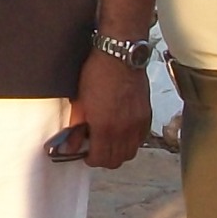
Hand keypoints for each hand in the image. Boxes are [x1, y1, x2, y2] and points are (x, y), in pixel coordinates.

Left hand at [70, 47, 151, 168]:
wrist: (120, 56)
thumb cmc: (98, 74)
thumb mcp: (80, 101)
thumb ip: (75, 127)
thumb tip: (70, 145)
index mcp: (105, 127)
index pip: (100, 159)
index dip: (90, 159)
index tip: (85, 153)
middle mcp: (124, 130)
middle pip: (116, 161)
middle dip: (103, 159)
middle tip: (95, 148)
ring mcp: (137, 124)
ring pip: (130, 153)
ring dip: (118, 152)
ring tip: (109, 141)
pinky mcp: (146, 116)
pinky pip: (140, 140)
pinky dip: (131, 142)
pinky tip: (122, 131)